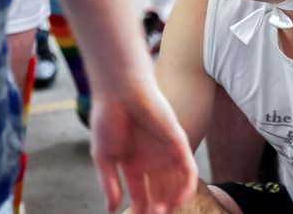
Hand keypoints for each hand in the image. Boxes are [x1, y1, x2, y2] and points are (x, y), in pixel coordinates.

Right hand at [90, 80, 197, 213]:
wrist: (119, 91)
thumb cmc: (108, 118)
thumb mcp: (104, 157)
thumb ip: (109, 183)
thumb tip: (111, 209)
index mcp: (133, 163)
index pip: (140, 193)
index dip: (139, 208)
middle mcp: (152, 159)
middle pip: (160, 192)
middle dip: (157, 208)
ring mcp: (165, 151)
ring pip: (176, 184)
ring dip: (172, 201)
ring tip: (162, 212)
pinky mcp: (178, 142)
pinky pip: (188, 169)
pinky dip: (186, 186)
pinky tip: (178, 200)